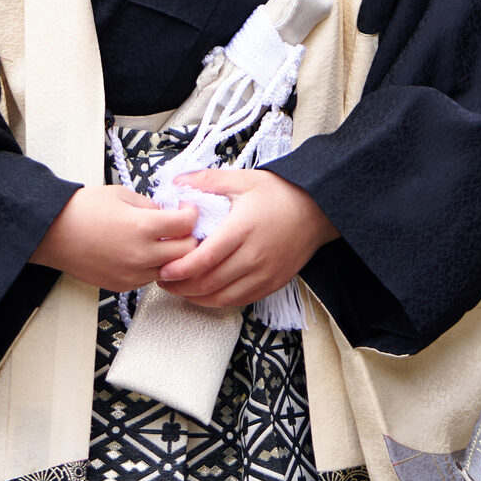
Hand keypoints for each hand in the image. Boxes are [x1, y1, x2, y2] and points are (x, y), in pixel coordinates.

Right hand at [29, 183, 199, 291]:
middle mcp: (141, 255)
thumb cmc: (83, 210)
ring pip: (171, 270)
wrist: (54, 232)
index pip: (187, 224)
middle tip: (180, 226)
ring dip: (173, 256)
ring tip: (161, 240)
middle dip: (188, 237)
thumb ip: (150, 205)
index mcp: (142, 227)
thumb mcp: (122, 194)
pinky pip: (150, 278)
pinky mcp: (123, 286)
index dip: (191, 213)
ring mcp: (132, 274)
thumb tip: (167, 214)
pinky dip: (154, 267)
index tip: (186, 209)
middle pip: (187, 252)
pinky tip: (143, 252)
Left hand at [156, 170, 337, 309]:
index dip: (179, 269)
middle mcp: (253, 256)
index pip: (204, 259)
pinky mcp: (272, 284)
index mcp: (242, 229)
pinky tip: (204, 294)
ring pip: (222, 297)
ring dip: (196, 297)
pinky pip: (239, 300)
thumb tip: (177, 181)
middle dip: (181, 285)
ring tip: (179, 289)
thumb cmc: (279, 194)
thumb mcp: (243, 179)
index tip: (163, 269)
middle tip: (163, 280)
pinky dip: (218, 301)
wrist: (317, 210)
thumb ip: (208, 180)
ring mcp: (264, 274)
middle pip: (209, 282)